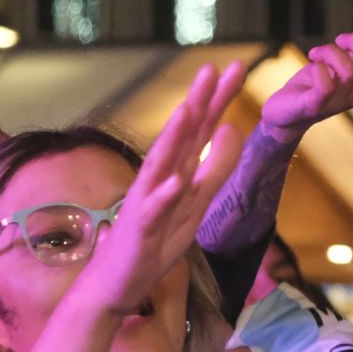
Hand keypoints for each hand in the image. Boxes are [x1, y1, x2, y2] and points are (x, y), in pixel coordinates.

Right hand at [71, 62, 244, 315]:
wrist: (117, 283)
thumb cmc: (154, 242)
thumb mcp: (197, 204)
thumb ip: (215, 169)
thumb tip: (233, 130)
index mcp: (178, 173)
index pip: (201, 131)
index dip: (217, 101)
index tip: (235, 68)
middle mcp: (160, 179)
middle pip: (182, 137)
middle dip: (199, 103)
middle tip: (214, 68)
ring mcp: (147, 202)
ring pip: (163, 164)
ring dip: (175, 137)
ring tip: (190, 108)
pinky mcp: (139, 229)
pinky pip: (152, 211)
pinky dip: (163, 195)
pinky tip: (175, 181)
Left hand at [261, 25, 352, 143]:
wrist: (285, 113)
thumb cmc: (315, 84)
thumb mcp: (342, 62)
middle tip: (338, 40)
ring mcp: (337, 103)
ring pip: (350, 70)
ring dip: (331, 51)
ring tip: (317, 53)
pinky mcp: (315, 105)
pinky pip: (326, 85)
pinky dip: (319, 67)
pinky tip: (312, 63)